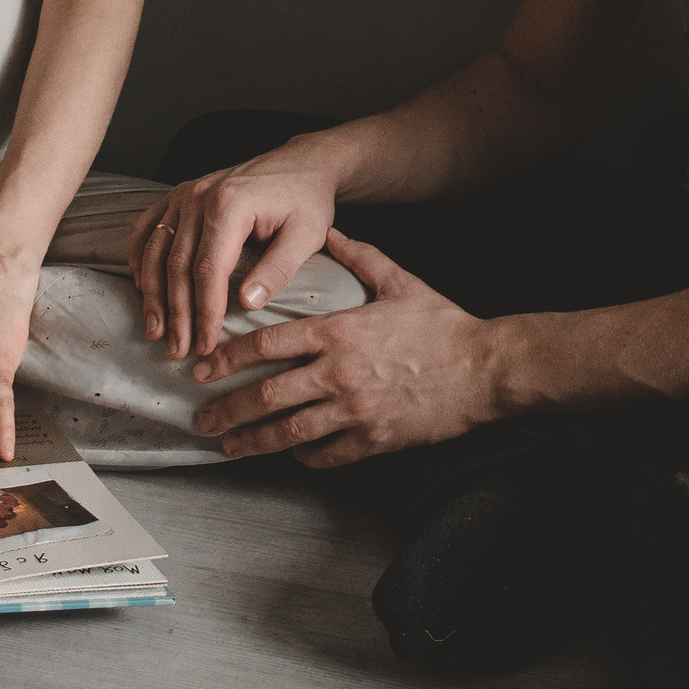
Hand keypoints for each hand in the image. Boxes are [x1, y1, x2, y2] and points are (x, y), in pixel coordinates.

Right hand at [129, 160, 337, 360]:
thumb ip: (278, 269)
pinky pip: (145, 228)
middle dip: (176, 314)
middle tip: (178, 351)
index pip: (208, 270)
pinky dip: (138, 259)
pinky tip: (142, 288)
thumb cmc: (305, 200)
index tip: (206, 345)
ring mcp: (183, 194)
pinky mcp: (177, 195)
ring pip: (154, 251)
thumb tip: (247, 303)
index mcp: (229, 205)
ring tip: (156, 332)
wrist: (299, 164)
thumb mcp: (307, 235)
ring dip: (152, 296)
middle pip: (176, 266)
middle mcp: (198, 196)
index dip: (204, 312)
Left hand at [188, 230, 502, 465]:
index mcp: (339, 332)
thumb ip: (358, 256)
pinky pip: (328, 455)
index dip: (228, 357)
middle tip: (202, 418)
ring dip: (253, 441)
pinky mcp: (376, 440)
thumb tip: (330, 232)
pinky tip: (291, 454)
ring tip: (229, 447)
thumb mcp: (398, 280)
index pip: (267, 344)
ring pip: (289, 432)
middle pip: (266, 396)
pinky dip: (304, 456)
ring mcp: (356, 411)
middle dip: (227, 409)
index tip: (204, 368)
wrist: (487, 369)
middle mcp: (339, 373)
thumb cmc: (444, 325)